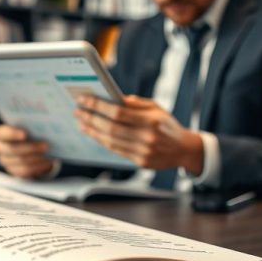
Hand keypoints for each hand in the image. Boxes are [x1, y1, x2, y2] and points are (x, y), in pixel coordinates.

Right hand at [0, 125, 56, 178]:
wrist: (31, 147)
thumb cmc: (30, 132)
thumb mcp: (30, 126)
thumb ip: (33, 123)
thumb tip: (48, 122)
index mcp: (1, 134)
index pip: (2, 133)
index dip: (12, 133)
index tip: (25, 134)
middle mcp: (1, 148)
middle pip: (12, 149)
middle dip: (31, 147)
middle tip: (46, 145)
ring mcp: (6, 161)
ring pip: (20, 161)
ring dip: (36, 157)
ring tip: (49, 153)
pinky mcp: (14, 171)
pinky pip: (25, 171)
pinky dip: (38, 167)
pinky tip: (48, 162)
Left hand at [74, 95, 203, 172]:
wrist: (184, 149)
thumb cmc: (167, 124)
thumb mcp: (156, 108)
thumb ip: (134, 103)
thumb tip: (110, 98)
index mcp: (151, 120)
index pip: (118, 112)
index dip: (98, 106)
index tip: (83, 99)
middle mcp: (147, 137)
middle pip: (110, 128)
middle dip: (91, 118)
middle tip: (78, 111)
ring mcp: (143, 152)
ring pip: (110, 141)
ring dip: (92, 131)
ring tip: (82, 123)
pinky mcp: (140, 162)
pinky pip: (116, 151)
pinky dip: (102, 141)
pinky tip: (93, 134)